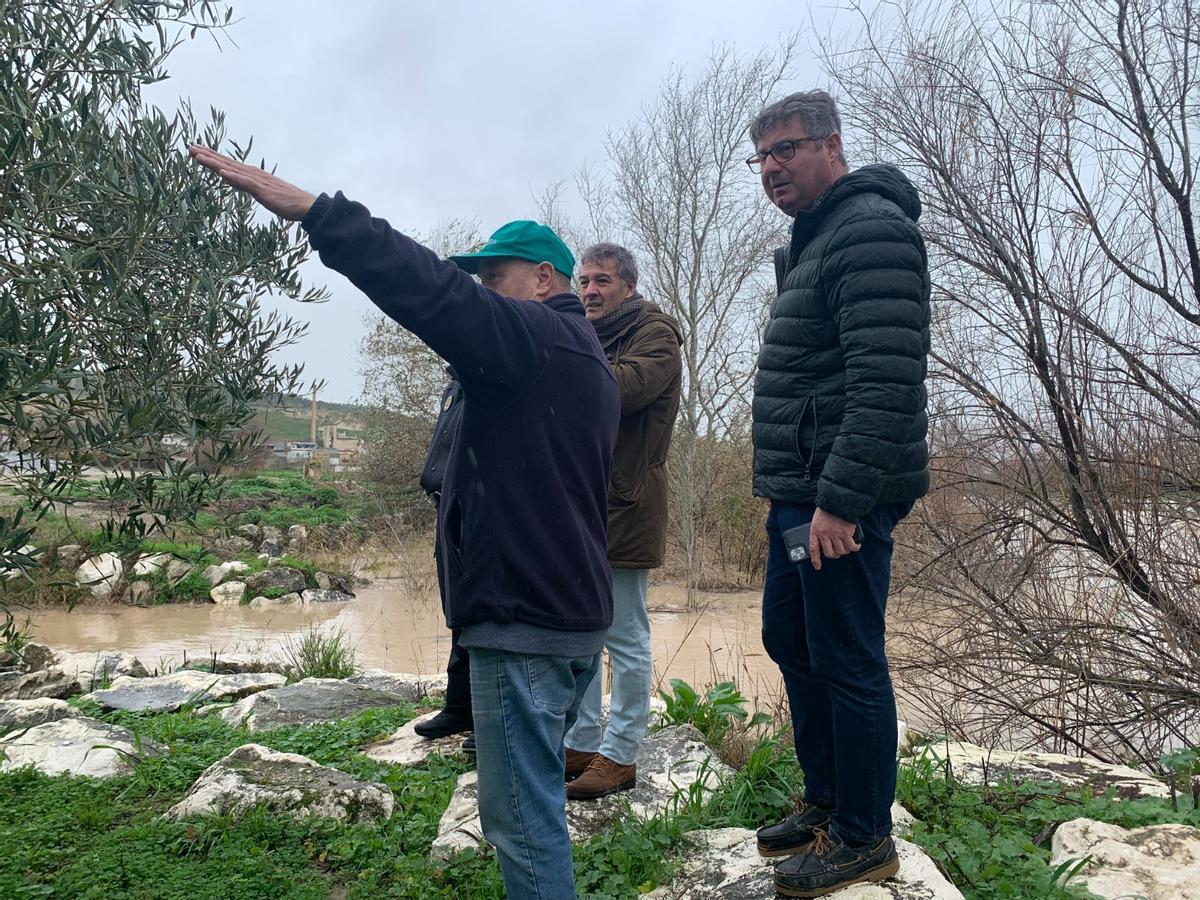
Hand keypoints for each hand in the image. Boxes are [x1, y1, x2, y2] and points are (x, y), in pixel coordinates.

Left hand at [188, 145, 316, 220]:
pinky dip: (233, 176)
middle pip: (226, 162)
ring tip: (198, 156)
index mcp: (252, 174)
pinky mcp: (262, 190)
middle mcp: (252, 174)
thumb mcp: (260, 192)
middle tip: (190, 147)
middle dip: (207, 155)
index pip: (228, 164)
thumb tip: (229, 179)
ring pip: (231, 169)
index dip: (212, 157)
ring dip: (215, 162)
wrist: (304, 206)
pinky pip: (245, 182)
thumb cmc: (286, 201)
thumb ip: (244, 185)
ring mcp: (257, 181)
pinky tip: (222, 172)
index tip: (197, 151)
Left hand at [809, 507, 860, 570]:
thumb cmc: (828, 508)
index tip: (818, 567)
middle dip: (834, 555)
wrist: (839, 498)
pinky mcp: (846, 533)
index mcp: (815, 530)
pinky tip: (856, 546)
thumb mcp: (818, 519)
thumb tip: (824, 543)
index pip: (813, 549)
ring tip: (847, 547)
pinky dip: (855, 548)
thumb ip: (820, 531)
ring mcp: (835, 534)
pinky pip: (851, 546)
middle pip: (830, 553)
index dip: (815, 560)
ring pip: (841, 551)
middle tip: (838, 552)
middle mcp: (825, 534)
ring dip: (845, 551)